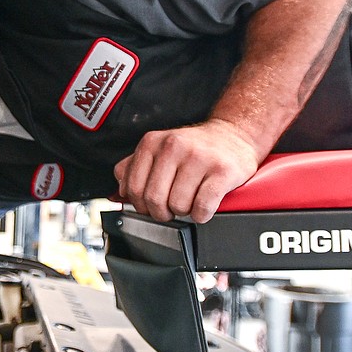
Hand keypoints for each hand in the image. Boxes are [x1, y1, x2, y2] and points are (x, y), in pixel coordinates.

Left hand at [113, 119, 259, 223]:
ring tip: (191, 199)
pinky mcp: (222, 171)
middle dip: (161, 212)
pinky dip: (202, 214)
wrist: (233, 136)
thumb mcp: (158, 149)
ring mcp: (199, 157)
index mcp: (152, 142)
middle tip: (171, 208)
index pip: (133, 188)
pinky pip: (203, 207)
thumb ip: (133, 167)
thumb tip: (118, 193)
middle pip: (154, 200)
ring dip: (184, 212)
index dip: (141, 205)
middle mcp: (174, 146)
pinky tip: (204, 206)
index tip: (150, 206)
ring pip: (179, 206)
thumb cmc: (194, 149)